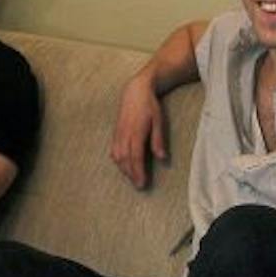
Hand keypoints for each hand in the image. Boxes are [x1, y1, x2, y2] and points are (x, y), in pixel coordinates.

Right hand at [109, 71, 168, 189]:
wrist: (135, 90)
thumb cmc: (150, 106)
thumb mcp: (159, 121)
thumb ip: (158, 140)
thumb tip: (162, 158)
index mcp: (136, 132)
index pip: (135, 158)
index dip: (138, 172)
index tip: (142, 184)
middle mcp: (124, 134)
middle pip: (125, 160)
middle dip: (131, 174)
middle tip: (138, 186)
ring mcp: (118, 133)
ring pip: (117, 156)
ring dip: (123, 169)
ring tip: (132, 178)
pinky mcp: (116, 131)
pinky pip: (113, 149)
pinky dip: (117, 160)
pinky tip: (122, 165)